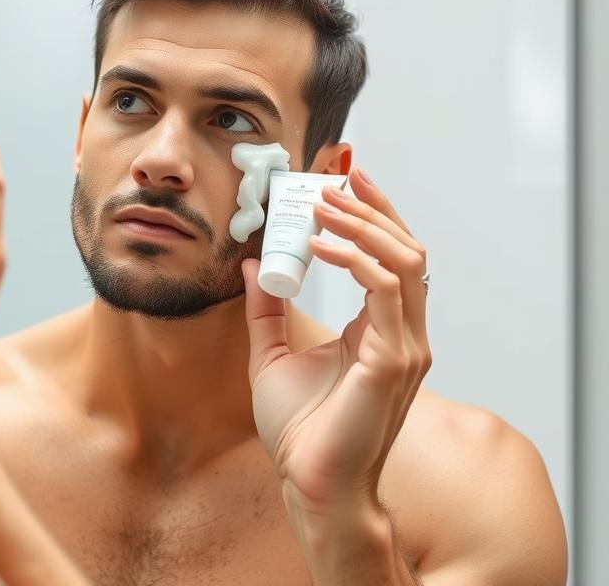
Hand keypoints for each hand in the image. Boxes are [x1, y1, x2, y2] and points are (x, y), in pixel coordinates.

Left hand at [243, 167, 430, 521]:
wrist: (310, 483)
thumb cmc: (300, 430)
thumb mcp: (273, 355)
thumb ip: (266, 311)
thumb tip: (254, 266)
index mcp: (380, 332)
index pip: (391, 258)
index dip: (372, 215)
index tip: (343, 180)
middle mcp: (401, 334)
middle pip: (407, 249)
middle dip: (372, 208)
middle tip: (335, 179)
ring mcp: (404, 347)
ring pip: (405, 261)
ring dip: (365, 224)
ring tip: (324, 205)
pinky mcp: (393, 360)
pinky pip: (384, 290)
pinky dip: (355, 258)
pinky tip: (319, 245)